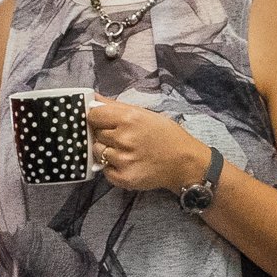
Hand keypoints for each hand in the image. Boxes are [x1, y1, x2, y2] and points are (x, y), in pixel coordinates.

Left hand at [85, 98, 212, 195]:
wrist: (184, 162)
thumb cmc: (165, 135)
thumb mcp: (144, 113)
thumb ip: (116, 106)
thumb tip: (92, 99)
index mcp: (128, 118)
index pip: (93, 116)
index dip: (97, 118)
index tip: (104, 122)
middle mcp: (123, 138)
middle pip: (95, 134)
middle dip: (106, 135)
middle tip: (123, 138)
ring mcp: (122, 159)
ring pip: (98, 152)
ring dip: (108, 151)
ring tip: (126, 151)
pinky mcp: (123, 177)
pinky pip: (105, 170)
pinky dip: (112, 167)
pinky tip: (128, 163)